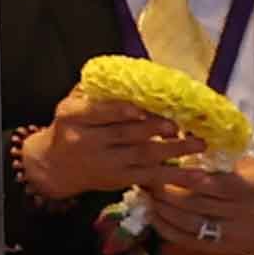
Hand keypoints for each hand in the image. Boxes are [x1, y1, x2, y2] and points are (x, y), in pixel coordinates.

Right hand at [20, 92, 191, 204]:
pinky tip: (198, 176)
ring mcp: (106, 163)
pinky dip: (177, 177)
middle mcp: (87, 141)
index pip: (96, 112)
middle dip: (153, 129)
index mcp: (73, 117)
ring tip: (199, 143)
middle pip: (124, 135)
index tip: (140, 109)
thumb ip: (95, 92)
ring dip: (174, 150)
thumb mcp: (71, 106)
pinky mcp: (121, 180)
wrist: (55, 166)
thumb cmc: (70, 128)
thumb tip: (131, 75)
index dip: (119, 111)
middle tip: (177, 125)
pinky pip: (152, 178)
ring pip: (143, 155)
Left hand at [132, 151, 253, 254]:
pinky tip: (155, 217)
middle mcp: (244, 212)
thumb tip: (191, 151)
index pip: (209, 182)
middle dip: (163, 190)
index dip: (180, 174)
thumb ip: (228, 165)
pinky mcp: (230, 249)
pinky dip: (169, 230)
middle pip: (193, 202)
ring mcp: (236, 234)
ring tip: (145, 194)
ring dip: (162, 208)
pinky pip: (192, 242)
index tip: (161, 162)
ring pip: (188, 222)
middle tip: (145, 176)